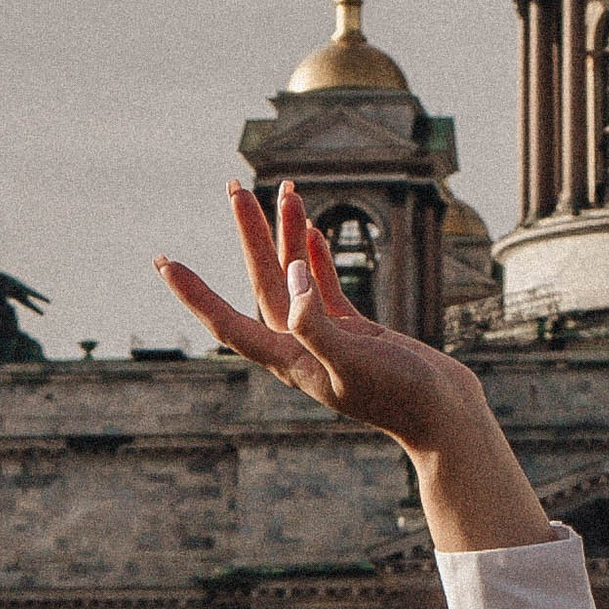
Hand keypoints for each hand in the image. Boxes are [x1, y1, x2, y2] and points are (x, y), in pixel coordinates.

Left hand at [157, 183, 486, 457]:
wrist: (445, 419)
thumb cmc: (402, 397)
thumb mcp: (355, 357)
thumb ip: (316, 321)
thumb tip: (289, 275)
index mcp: (290, 360)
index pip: (228, 323)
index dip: (195, 293)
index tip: (164, 263)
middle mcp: (300, 348)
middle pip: (262, 283)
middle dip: (249, 235)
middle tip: (234, 189)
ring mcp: (327, 339)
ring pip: (296, 278)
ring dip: (287, 236)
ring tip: (286, 191)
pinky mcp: (354, 332)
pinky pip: (324, 288)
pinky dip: (315, 257)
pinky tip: (310, 230)